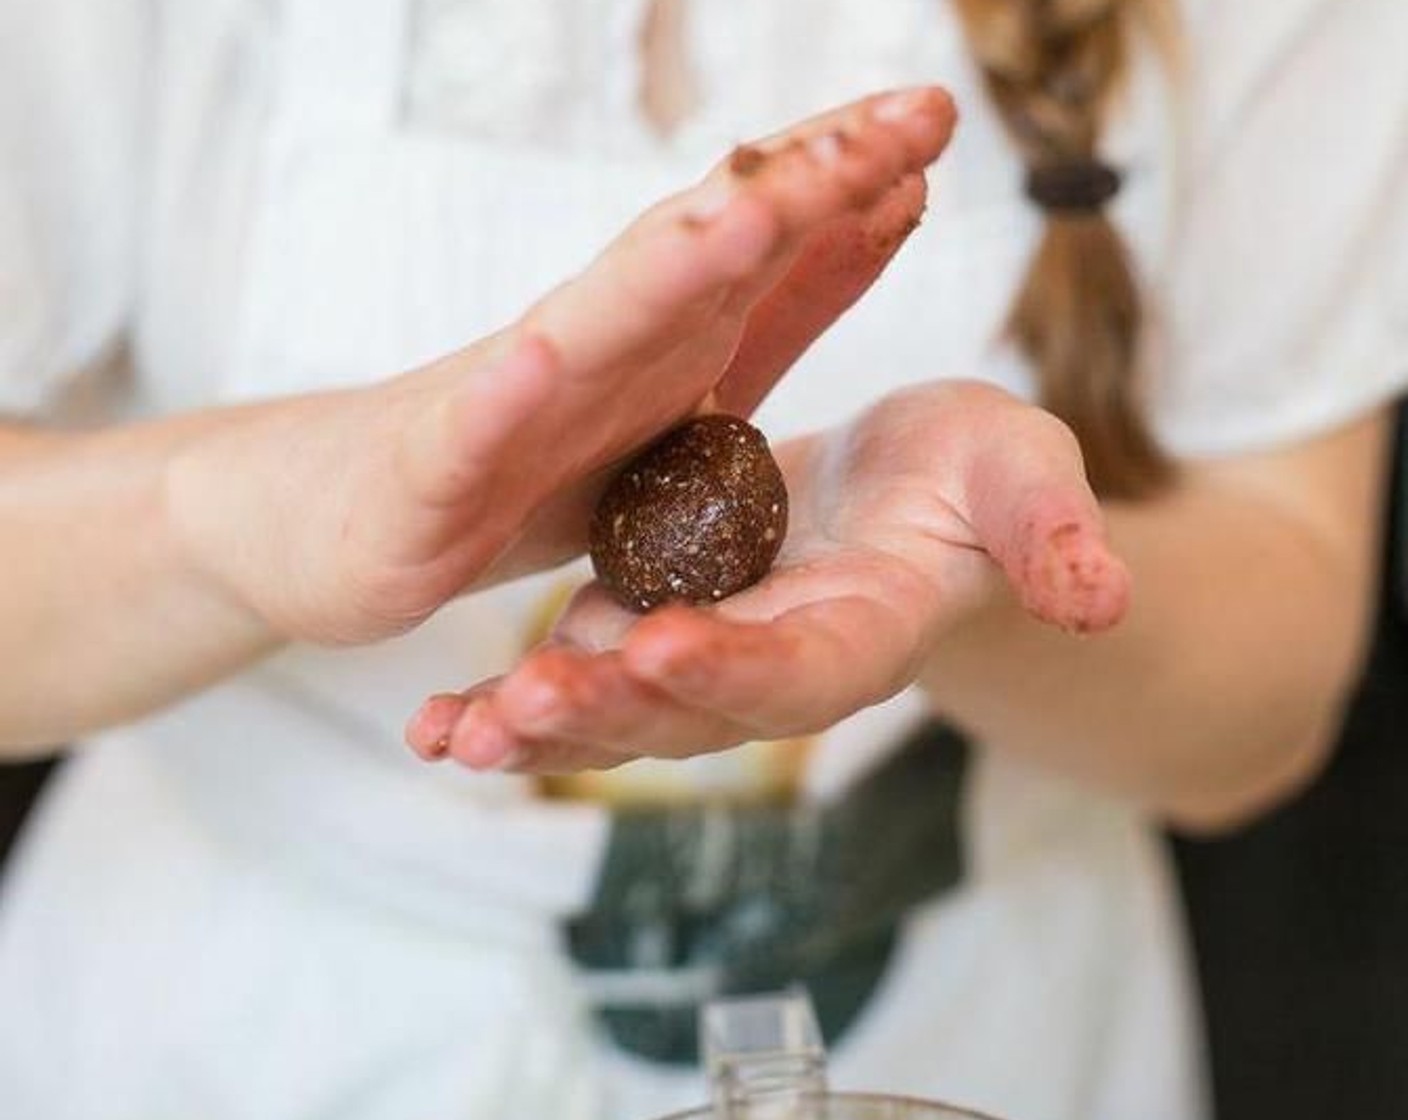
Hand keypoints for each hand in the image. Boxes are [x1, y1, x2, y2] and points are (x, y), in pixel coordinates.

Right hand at [165, 89, 957, 644]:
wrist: (345, 518)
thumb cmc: (514, 454)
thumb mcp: (679, 383)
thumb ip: (780, 306)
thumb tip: (890, 209)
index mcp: (655, 330)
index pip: (754, 235)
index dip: (844, 174)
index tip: (938, 113)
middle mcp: (590, 339)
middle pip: (698, 248)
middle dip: (802, 183)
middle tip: (909, 114)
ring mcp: (509, 398)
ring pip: (595, 319)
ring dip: (674, 263)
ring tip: (756, 210)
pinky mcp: (436, 472)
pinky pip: (473, 431)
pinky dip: (509, 394)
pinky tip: (543, 357)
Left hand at [406, 383, 1131, 771]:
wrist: (910, 492)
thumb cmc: (970, 480)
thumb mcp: (1019, 472)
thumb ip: (1050, 531)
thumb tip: (1106, 597)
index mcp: (862, 630)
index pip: (804, 666)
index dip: (741, 666)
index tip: (667, 648)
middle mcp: (776, 663)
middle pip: (693, 709)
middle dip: (613, 712)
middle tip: (526, 705)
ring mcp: (709, 654)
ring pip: (621, 709)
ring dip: (542, 725)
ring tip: (458, 733)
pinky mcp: (657, 627)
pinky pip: (583, 677)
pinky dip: (514, 706)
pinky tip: (440, 723)